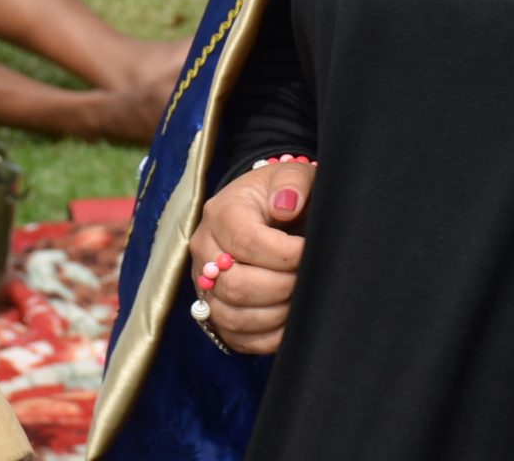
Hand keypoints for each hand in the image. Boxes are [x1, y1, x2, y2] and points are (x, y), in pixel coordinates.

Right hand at [191, 160, 315, 353]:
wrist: (266, 212)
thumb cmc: (283, 195)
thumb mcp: (293, 175)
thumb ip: (293, 183)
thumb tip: (286, 205)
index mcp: (221, 212)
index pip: (246, 242)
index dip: (285, 255)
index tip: (309, 252)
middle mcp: (205, 249)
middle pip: (235, 285)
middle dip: (282, 287)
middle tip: (308, 278)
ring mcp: (205, 284)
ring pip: (232, 316)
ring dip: (275, 314)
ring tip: (300, 297)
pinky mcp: (213, 312)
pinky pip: (235, 338)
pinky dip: (267, 337)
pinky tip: (289, 320)